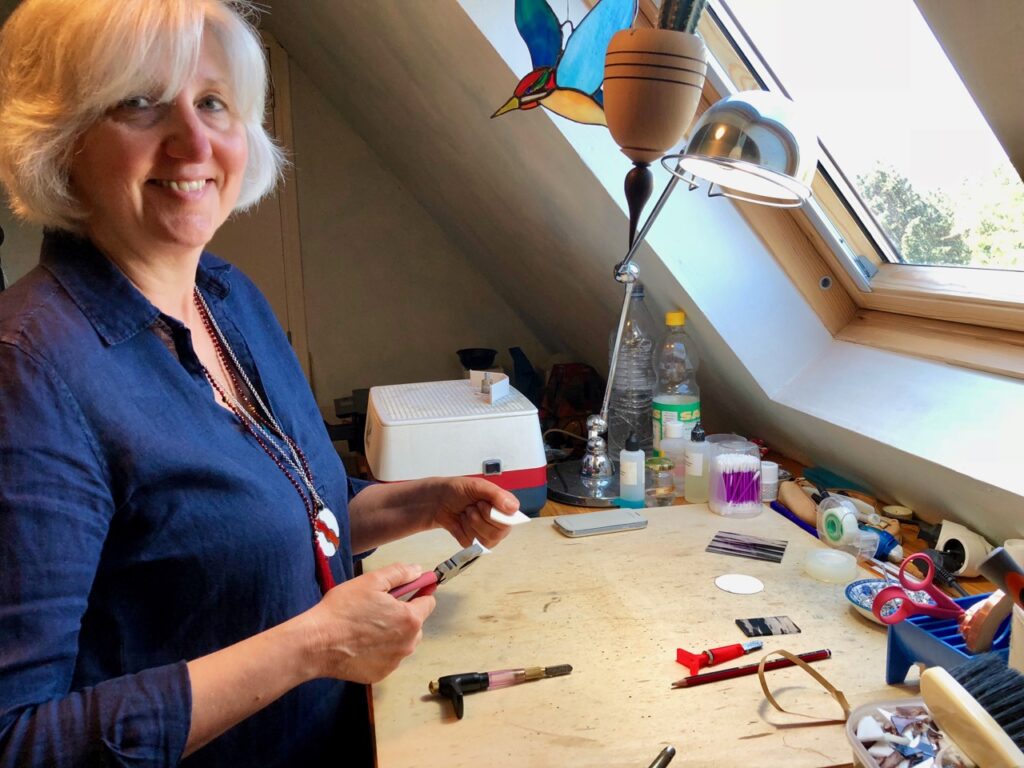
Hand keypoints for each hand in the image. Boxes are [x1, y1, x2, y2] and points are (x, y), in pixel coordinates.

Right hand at [303, 563, 435, 683]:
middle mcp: (407, 644)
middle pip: (415, 624)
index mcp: (409, 619)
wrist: (317, 643)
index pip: (428, 602)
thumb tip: (418, 570)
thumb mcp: (371, 581)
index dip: (421, 592)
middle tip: (379, 608)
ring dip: (392, 634)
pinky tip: (360, 643)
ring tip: (367, 626)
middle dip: (403, 615)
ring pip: (402, 642)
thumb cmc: (343, 610)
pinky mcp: (379, 674)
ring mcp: (394, 662)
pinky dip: (379, 651)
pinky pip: (387, 658)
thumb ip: (399, 574)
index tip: (412, 588)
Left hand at [424, 476, 520, 548]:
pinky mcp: (476, 543)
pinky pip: (473, 544)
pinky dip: (463, 532)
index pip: (510, 519)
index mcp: (505, 506)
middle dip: (479, 519)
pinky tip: (461, 522)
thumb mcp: (477, 485)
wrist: (439, 501)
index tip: (481, 503)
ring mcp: (488, 534)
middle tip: (471, 507)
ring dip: (470, 524)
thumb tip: (513, 508)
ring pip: (485, 540)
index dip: (494, 514)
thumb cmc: (459, 490)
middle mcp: (500, 522)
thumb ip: (496, 495)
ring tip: (466, 513)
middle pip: (498, 533)